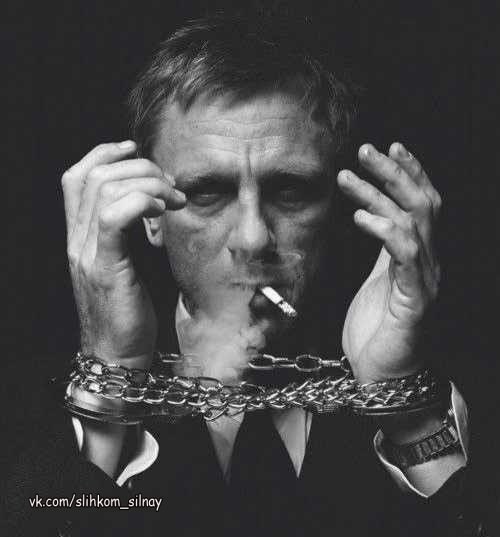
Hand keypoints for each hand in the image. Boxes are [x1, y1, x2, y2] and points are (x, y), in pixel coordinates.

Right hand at [61, 141, 185, 367]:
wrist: (116, 356)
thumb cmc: (128, 313)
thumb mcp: (125, 266)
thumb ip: (128, 235)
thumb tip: (153, 204)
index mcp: (80, 237)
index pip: (76, 178)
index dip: (104, 153)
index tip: (137, 150)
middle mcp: (77, 241)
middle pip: (97, 175)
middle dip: (140, 168)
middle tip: (171, 186)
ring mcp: (87, 253)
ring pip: (106, 188)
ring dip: (149, 183)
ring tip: (173, 199)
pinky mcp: (106, 268)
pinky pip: (116, 217)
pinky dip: (143, 202)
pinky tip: (163, 210)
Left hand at [337, 142, 440, 383]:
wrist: (383, 379)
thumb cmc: (378, 332)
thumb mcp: (377, 280)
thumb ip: (383, 251)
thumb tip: (376, 219)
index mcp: (416, 258)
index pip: (421, 206)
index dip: (409, 174)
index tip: (388, 149)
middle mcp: (427, 264)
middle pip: (420, 204)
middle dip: (394, 172)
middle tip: (366, 150)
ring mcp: (425, 281)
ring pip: (412, 222)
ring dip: (379, 194)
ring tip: (347, 177)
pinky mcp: (416, 300)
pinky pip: (405, 255)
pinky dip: (383, 230)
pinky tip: (360, 217)